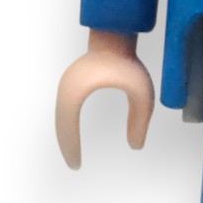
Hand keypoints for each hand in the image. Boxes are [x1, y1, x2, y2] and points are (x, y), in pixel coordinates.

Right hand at [55, 29, 154, 167]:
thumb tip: (136, 147)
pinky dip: (66, 125)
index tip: (76, 164)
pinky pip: (64, 109)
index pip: (68, 125)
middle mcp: (65, 87)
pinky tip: (74, 136)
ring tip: (73, 156)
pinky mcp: (70, 82)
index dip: (70, 146)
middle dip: (65, 145)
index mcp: (77, 90)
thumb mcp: (141, 93)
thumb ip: (140, 120)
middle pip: (60, 123)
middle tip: (74, 166)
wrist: (114, 35)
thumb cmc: (128, 63)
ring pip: (60, 116)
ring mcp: (65, 84)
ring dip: (64, 135)